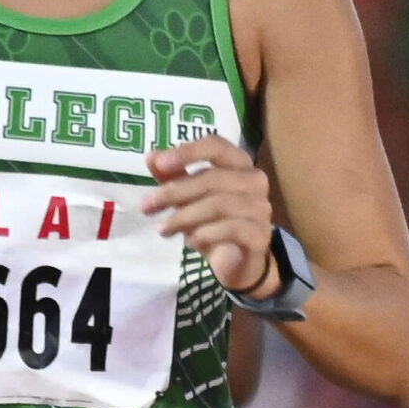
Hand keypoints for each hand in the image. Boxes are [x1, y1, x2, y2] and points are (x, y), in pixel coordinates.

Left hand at [141, 134, 277, 294]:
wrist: (236, 261)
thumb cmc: (211, 220)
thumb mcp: (186, 197)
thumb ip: (172, 176)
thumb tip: (151, 157)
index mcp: (237, 163)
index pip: (216, 146)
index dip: (187, 152)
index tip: (158, 164)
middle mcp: (255, 181)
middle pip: (212, 177)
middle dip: (174, 192)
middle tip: (146, 206)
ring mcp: (261, 208)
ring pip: (219, 205)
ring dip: (184, 217)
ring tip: (164, 229)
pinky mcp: (261, 235)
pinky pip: (231, 229)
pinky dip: (205, 234)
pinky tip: (191, 242)